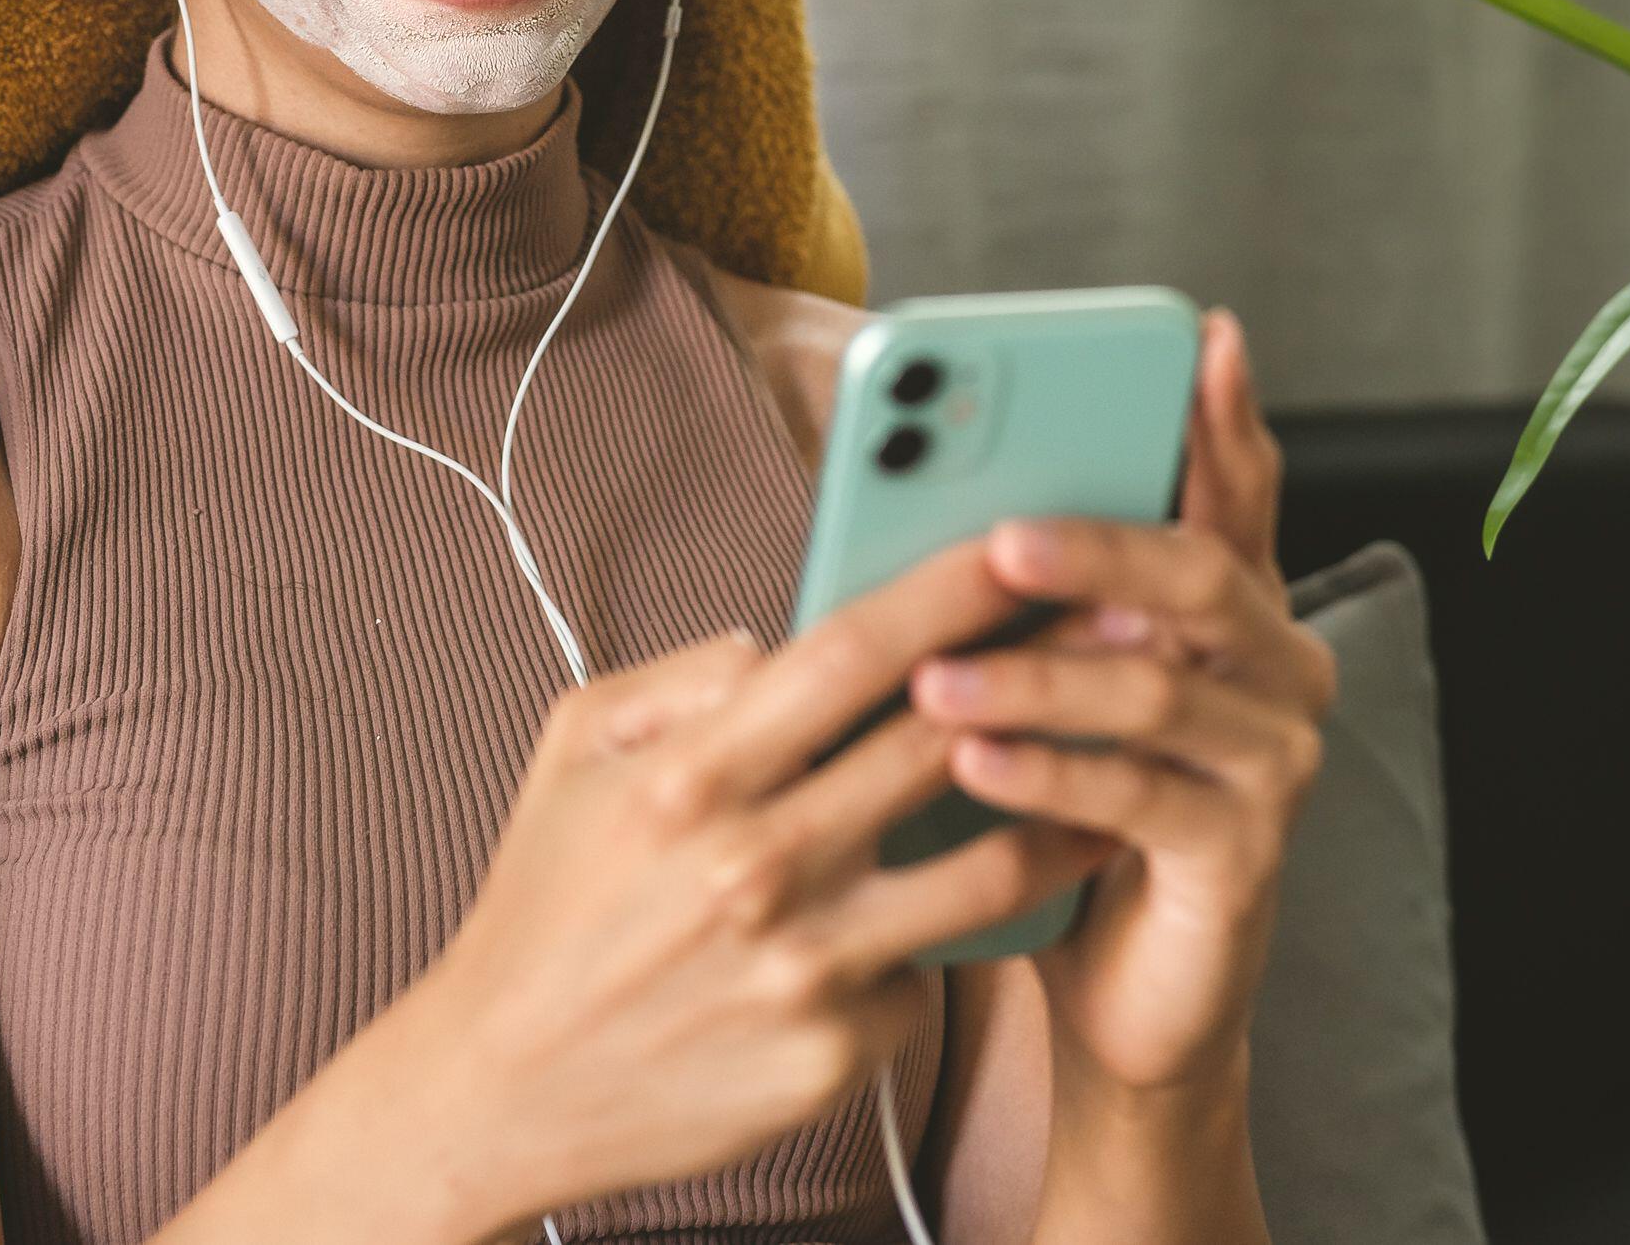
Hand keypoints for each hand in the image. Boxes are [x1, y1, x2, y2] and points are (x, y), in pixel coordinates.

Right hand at [376, 543, 1110, 1232]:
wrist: (502, 1089)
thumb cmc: (545, 902)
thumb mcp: (575, 747)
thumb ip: (686, 674)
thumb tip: (783, 638)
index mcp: (696, 773)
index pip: (853, 653)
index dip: (951, 589)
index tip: (1027, 540)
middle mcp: (758, 865)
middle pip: (942, 744)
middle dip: (1044, 675)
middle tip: (1127, 628)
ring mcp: (805, 967)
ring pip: (987, 870)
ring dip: (1065, 808)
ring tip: (1122, 767)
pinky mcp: (835, 1053)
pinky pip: (928, 971)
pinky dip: (951, 935)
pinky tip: (975, 910)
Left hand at [907, 309, 1332, 1095]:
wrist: (1114, 982)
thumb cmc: (1064, 804)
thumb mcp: (1044, 676)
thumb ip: (1020, 587)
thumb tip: (918, 479)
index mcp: (1233, 606)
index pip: (1240, 488)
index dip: (1225, 414)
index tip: (1202, 334)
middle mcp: (1280, 667)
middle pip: (1200, 576)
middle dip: (1098, 546)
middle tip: (1001, 537)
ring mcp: (1275, 760)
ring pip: (1156, 691)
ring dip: (1036, 679)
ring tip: (938, 680)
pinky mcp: (1245, 854)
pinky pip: (1139, 798)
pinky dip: (1048, 775)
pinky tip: (973, 761)